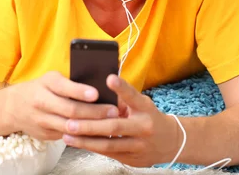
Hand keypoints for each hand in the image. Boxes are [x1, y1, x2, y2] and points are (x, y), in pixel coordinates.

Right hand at [5, 71, 118, 140]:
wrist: (13, 107)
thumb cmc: (43, 88)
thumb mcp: (53, 79)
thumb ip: (71, 82)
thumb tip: (101, 85)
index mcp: (46, 83)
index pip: (64, 87)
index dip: (80, 91)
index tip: (96, 93)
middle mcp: (42, 102)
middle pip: (70, 110)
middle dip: (94, 112)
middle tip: (113, 111)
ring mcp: (42, 120)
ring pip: (69, 127)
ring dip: (92, 126)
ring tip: (110, 124)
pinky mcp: (44, 134)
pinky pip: (67, 136)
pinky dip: (84, 135)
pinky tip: (98, 133)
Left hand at [62, 74, 180, 166]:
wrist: (171, 142)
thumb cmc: (150, 117)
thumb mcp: (143, 104)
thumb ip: (125, 98)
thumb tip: (100, 89)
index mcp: (145, 109)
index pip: (133, 96)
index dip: (121, 88)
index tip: (109, 78)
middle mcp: (143, 127)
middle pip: (114, 127)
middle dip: (90, 126)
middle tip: (70, 122)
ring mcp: (138, 145)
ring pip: (109, 145)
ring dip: (86, 141)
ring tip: (68, 135)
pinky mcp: (132, 159)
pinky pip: (109, 154)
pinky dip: (93, 148)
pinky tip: (79, 143)